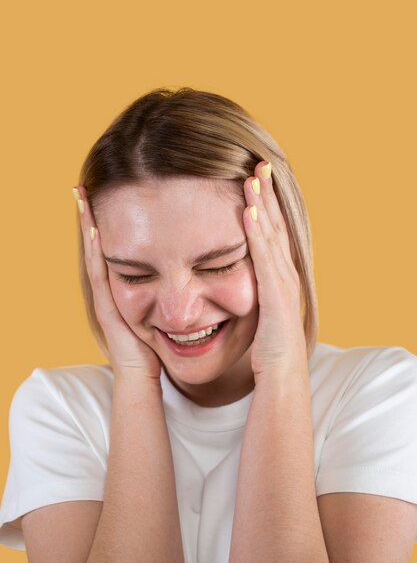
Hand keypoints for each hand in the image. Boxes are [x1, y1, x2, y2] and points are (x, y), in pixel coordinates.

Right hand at [75, 186, 162, 381]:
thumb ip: (173, 288)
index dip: (112, 222)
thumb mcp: (166, 309)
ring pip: (95, 254)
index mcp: (127, 286)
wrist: (145, 375)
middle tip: (89, 187)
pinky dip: (93, 250)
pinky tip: (92, 228)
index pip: (118, 247)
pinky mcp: (108, 307)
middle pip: (100, 245)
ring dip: (88, 225)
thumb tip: (194, 274)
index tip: (115, 194)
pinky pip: (98, 273)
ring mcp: (107, 296)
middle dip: (94, 217)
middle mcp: (112, 287)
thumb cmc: (160, 346)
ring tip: (84, 196)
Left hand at [242, 161, 307, 380]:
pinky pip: (264, 260)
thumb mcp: (257, 315)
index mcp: (278, 278)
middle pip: (275, 227)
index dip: (265, 206)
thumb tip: (233, 283)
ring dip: (262, 206)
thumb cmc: (268, 351)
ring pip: (271, 237)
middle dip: (267, 195)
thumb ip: (250, 294)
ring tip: (253, 176)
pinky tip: (248, 213)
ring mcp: (282, 285)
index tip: (255, 180)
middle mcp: (284, 276)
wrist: (282, 378)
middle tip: (259, 163)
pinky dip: (257, 235)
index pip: (272, 234)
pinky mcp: (275, 297)